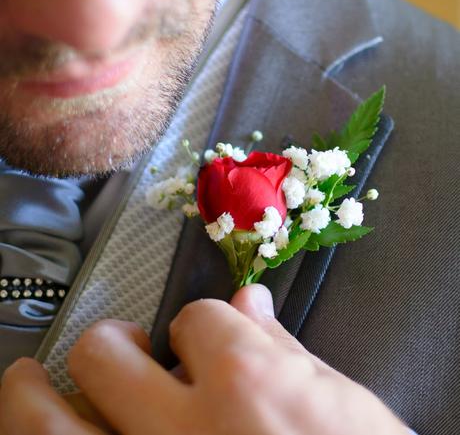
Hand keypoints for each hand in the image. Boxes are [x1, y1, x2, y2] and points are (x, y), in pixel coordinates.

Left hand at [0, 285, 407, 434]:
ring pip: (45, 430)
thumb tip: (249, 302)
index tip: (200, 340)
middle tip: (119, 352)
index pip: (196, 319)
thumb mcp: (342, 408)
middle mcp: (182, 432)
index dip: (199, 326)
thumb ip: (284, 352)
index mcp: (246, 386)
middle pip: (104, 356)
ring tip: (29, 386)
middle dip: (109, 344)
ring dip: (29, 401)